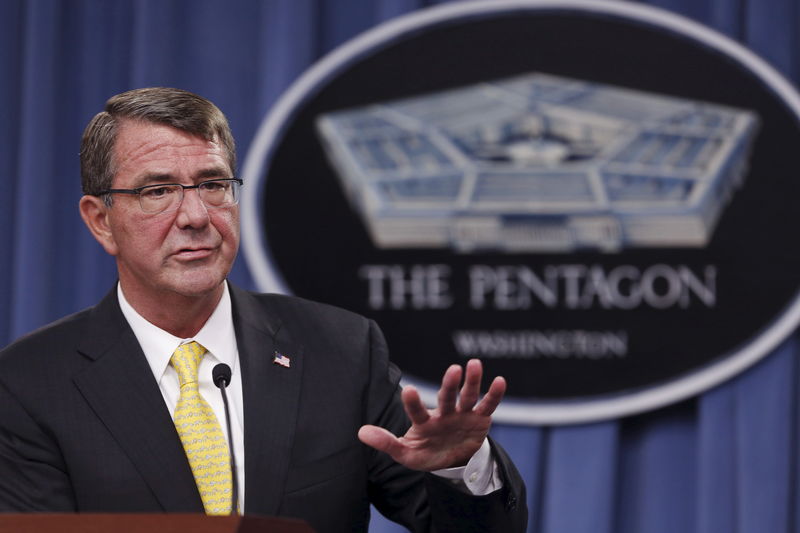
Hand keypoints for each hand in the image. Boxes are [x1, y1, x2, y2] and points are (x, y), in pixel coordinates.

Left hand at [358, 358, 505, 470]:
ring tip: (473, 364)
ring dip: (472, 381)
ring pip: (468, 395)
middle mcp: (444, 413)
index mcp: (425, 422)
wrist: (452, 462)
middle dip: (450, 384)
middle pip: (446, 396)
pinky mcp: (479, 419)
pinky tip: (499, 381)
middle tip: (453, 370)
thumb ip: (386, 442)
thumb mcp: (406, 453)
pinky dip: (494, 394)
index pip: (417, 410)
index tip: (408, 389)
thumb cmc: (426, 453)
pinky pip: (488, 405)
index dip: (413, 402)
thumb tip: (361, 432)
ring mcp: (462, 414)